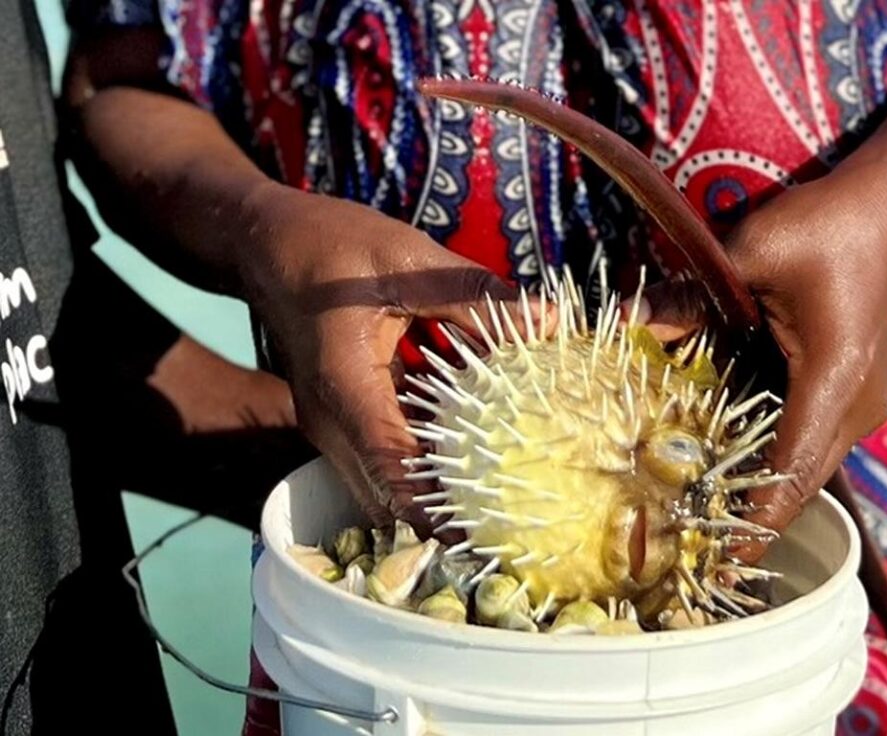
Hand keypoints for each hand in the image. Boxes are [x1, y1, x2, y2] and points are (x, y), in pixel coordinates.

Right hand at [237, 182, 542, 528]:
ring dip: (431, 498)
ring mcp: (331, 426)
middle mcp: (330, 420)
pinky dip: (420, 469)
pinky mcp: (341, 420)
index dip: (438, 509)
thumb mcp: (408, 262)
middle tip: (509, 524)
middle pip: (386, 495)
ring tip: (498, 504)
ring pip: (381, 486)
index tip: (487, 536)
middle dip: (443, 518)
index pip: (391, 467)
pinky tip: (470, 460)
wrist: (269, 246)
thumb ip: (477, 298)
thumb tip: (552, 321)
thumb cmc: (332, 246)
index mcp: (345, 384)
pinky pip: (380, 461)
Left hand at [636, 167, 886, 553]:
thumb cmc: (825, 224)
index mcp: (834, 378)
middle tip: (697, 543)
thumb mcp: (749, 254)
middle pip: (802, 477)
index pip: (793, 466)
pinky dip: (773, 453)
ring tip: (706, 513)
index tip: (725, 562)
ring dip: (762, 485)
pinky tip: (729, 459)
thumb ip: (688, 298)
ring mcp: (862, 400)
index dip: (758, 519)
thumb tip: (627, 321)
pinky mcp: (854, 389)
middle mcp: (857, 403)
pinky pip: (811, 436)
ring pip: (808, 462)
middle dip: (754, 513)